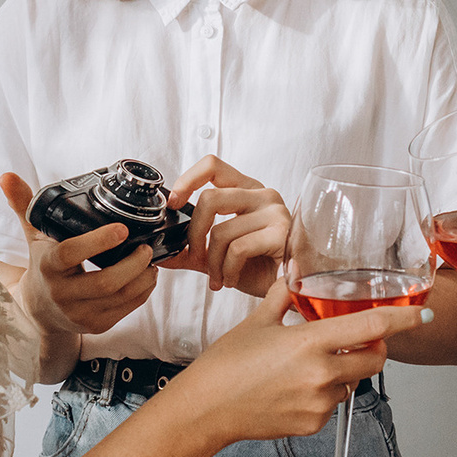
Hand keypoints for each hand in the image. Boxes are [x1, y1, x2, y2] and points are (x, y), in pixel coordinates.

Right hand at [0, 172, 156, 339]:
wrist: (38, 310)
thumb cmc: (42, 265)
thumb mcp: (33, 236)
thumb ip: (24, 204)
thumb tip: (7, 176)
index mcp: (48, 266)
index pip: (71, 253)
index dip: (98, 242)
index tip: (122, 228)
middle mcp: (62, 293)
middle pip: (104, 282)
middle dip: (132, 264)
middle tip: (145, 247)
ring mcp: (79, 313)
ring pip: (120, 298)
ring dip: (142, 278)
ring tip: (150, 260)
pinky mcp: (95, 325)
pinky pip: (127, 310)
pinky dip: (142, 292)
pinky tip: (147, 277)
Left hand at [160, 155, 289, 297]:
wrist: (296, 290)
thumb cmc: (263, 268)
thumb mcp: (220, 256)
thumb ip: (193, 251)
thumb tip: (161, 254)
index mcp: (247, 191)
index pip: (213, 165)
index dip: (187, 180)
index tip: (174, 203)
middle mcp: (263, 195)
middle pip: (210, 198)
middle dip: (194, 233)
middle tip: (195, 256)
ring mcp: (275, 212)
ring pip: (221, 231)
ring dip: (212, 263)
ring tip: (218, 277)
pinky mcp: (281, 233)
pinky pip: (238, 248)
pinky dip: (227, 270)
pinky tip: (232, 279)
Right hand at [161, 279, 432, 448]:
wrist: (206, 409)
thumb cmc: (226, 364)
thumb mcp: (258, 321)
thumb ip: (285, 296)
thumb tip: (295, 273)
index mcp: (311, 341)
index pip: (371, 325)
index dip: (402, 319)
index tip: (423, 315)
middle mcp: (322, 374)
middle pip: (375, 358)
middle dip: (373, 347)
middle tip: (354, 339)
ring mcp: (320, 402)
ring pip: (353, 382)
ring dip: (345, 371)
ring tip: (308, 366)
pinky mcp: (314, 424)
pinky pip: (334, 404)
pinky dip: (325, 394)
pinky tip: (295, 388)